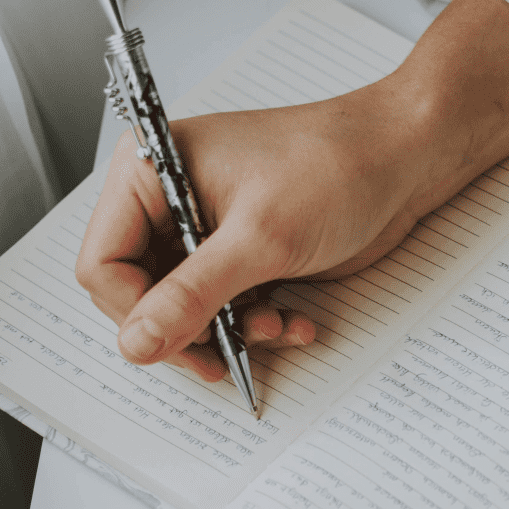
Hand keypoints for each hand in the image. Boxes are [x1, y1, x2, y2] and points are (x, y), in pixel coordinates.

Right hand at [76, 0, 508, 380]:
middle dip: (188, 327)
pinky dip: (259, 321)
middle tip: (224, 350)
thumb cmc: (337, 166)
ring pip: (190, 307)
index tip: (176, 341)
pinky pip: (230, 304)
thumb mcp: (260, 237)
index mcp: (152, 172)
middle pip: (143, 292)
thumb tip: (137, 342)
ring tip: (274, 327)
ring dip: (230, 330)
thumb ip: (192, 294)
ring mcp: (210, 226)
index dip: (134, 312)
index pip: (103, 262)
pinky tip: (295, 320)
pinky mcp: (248, 249)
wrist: (406, 158)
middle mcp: (173, 198)